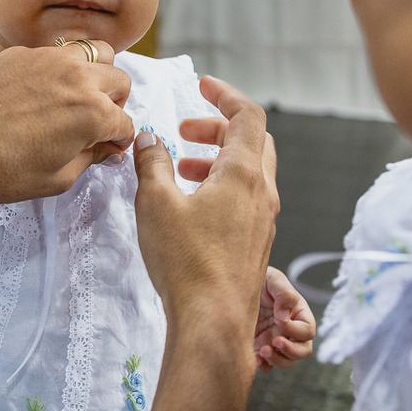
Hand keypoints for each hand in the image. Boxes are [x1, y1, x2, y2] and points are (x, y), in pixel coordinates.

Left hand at [0, 41, 133, 202]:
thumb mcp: (55, 179)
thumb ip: (91, 159)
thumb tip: (108, 148)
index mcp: (93, 113)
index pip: (126, 123)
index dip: (118, 140)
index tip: (106, 148)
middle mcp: (78, 77)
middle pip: (120, 79)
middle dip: (115, 102)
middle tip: (96, 121)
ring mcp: (49, 58)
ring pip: (94, 52)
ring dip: (95, 74)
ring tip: (76, 97)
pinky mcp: (22, 52)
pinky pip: (56, 53)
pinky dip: (60, 69)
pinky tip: (39, 92)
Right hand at [133, 76, 278, 328]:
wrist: (213, 324)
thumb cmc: (186, 261)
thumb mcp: (156, 203)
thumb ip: (152, 163)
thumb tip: (148, 138)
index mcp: (243, 174)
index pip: (248, 115)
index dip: (225, 94)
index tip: (202, 86)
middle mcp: (262, 193)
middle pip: (253, 141)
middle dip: (219, 127)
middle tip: (186, 131)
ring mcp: (264, 220)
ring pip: (250, 172)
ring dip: (218, 159)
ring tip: (180, 168)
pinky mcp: (256, 244)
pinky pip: (246, 198)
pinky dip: (222, 185)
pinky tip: (191, 204)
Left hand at [254, 266, 315, 370]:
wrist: (235, 286)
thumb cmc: (261, 280)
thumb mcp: (274, 279)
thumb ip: (284, 294)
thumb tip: (284, 317)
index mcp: (299, 314)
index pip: (307, 330)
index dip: (296, 329)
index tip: (279, 320)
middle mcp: (290, 331)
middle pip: (303, 351)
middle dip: (292, 350)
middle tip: (275, 341)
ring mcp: (275, 341)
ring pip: (287, 361)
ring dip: (278, 360)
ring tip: (263, 350)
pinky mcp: (260, 348)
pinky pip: (267, 365)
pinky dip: (263, 365)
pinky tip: (255, 358)